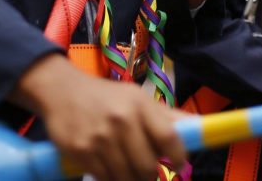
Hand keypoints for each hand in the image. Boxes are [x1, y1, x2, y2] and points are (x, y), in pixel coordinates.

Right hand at [11, 55, 185, 180]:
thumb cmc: (106, 97)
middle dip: (151, 176)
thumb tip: (199, 127)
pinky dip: (110, 179)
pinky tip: (109, 169)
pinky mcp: (81, 151)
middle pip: (148, 167)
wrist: (62, 90)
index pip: (170, 139)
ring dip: (130, 180)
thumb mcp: (137, 98)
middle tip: (147, 173)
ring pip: (127, 177)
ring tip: (128, 171)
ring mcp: (100, 137)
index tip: (177, 165)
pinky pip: (105, 179)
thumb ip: (167, 117)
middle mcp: (122, 120)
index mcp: (140, 105)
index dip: (178, 158)